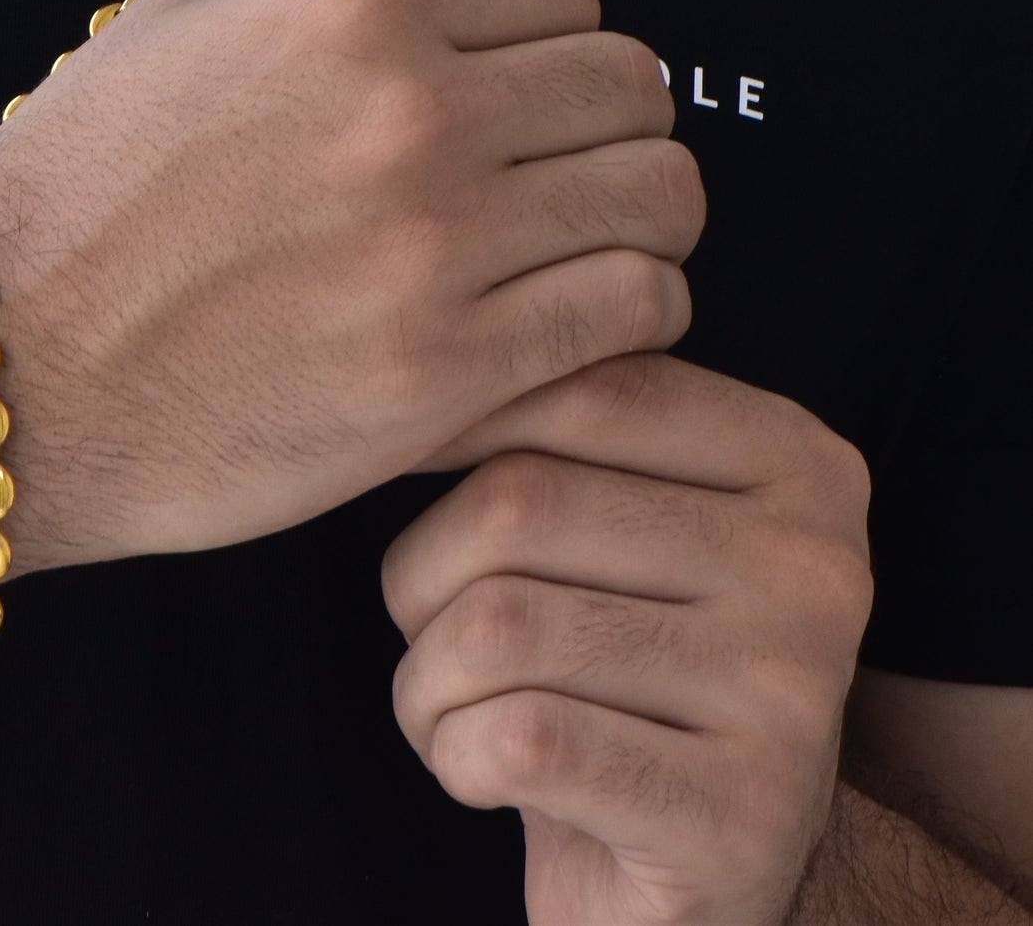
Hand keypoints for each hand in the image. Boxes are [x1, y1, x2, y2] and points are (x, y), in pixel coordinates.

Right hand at [0, 0, 704, 569]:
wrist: (5, 357)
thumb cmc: (93, 172)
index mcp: (351, 2)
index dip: (547, 34)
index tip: (506, 87)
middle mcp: (409, 109)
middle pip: (631, 83)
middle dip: (599, 120)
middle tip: (536, 170)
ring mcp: (435, 246)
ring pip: (660, 197)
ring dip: (629, 215)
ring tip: (559, 243)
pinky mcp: (447, 376)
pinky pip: (638, 312)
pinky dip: (625, 311)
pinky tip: (553, 319)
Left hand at [385, 355, 874, 925]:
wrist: (702, 863)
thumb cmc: (623, 654)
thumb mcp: (622, 513)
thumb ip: (561, 422)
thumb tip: (426, 359)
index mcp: (798, 462)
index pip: (587, 387)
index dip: (458, 421)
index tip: (404, 465)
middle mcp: (817, 568)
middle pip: (519, 503)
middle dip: (419, 572)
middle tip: (423, 625)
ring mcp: (791, 699)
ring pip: (499, 625)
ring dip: (426, 677)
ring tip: (446, 703)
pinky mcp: (740, 820)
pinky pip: (519, 742)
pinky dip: (455, 754)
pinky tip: (480, 767)